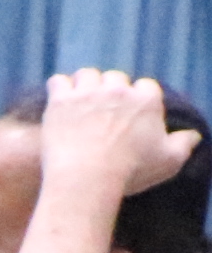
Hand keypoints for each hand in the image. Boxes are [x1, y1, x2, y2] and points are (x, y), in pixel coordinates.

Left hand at [37, 68, 201, 203]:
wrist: (87, 177)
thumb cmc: (130, 171)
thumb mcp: (168, 161)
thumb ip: (183, 144)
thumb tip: (194, 135)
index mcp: (146, 100)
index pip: (145, 86)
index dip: (137, 97)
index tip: (130, 112)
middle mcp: (118, 90)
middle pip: (115, 78)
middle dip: (110, 90)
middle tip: (102, 109)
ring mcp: (88, 93)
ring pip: (87, 75)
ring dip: (85, 85)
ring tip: (80, 102)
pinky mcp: (60, 101)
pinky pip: (58, 81)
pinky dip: (58, 89)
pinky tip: (58, 101)